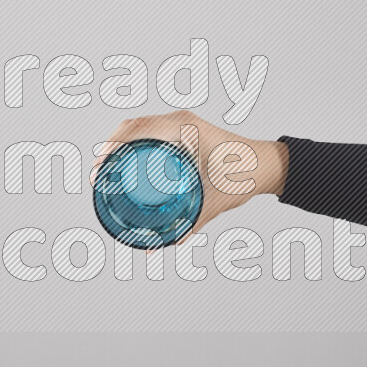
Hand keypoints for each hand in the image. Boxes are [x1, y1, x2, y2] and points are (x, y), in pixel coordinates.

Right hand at [91, 110, 288, 244]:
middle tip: (99, 173)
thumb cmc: (243, 178)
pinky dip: (136, 141)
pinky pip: (153, 129)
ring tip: (108, 167)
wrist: (267, 165)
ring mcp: (183, 123)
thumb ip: (185, 227)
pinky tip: (130, 161)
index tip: (100, 168)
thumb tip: (155, 246)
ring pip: (141, 125)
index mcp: (184, 129)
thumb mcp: (211, 204)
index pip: (137, 130)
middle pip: (132, 125)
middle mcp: (181, 121)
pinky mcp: (186, 130)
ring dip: (121, 142)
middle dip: (110, 146)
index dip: (112, 147)